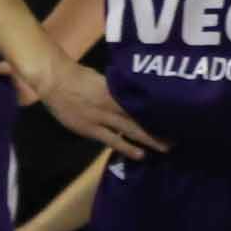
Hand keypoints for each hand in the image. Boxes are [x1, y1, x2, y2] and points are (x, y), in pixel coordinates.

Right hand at [40, 58, 165, 160]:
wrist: (54, 81)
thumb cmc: (78, 76)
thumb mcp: (102, 78)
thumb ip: (117, 88)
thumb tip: (135, 93)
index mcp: (115, 90)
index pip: (141, 102)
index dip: (157, 110)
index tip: (174, 117)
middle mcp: (112, 105)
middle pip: (139, 118)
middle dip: (158, 128)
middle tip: (176, 137)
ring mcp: (101, 118)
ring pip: (129, 131)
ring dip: (148, 140)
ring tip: (164, 148)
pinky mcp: (90, 130)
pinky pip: (112, 140)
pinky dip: (126, 147)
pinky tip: (138, 154)